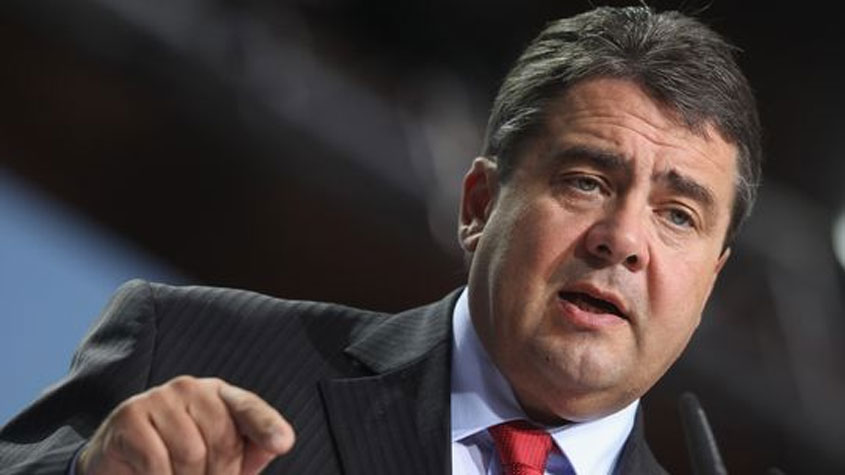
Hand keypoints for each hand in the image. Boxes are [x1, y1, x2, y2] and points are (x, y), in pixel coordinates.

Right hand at [77, 376, 294, 474]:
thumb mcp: (220, 460)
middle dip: (219, 474)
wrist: (119, 467)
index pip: (248, 408)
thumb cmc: (178, 464)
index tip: (283, 443)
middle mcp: (191, 388)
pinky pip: (157, 462)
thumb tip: (279, 443)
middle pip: (222, 439)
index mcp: (219, 395)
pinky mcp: (130, 417)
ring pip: (191, 453)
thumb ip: (250, 451)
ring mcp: (158, 398)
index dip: (267, 425)